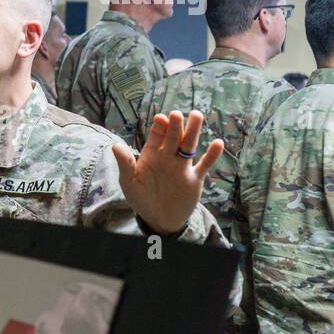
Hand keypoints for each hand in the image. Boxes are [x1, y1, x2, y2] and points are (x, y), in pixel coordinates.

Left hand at [111, 110, 223, 234]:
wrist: (158, 219)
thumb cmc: (141, 198)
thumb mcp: (129, 181)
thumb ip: (125, 164)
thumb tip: (115, 145)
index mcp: (151, 155)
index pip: (156, 136)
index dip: (159, 127)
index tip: (160, 118)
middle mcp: (168, 157)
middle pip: (173, 137)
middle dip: (175, 126)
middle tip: (177, 114)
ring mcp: (182, 167)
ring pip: (189, 145)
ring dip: (193, 132)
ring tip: (197, 115)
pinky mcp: (194, 179)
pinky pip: (204, 165)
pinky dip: (212, 155)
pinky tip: (218, 143)